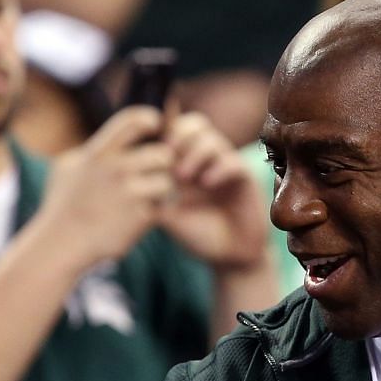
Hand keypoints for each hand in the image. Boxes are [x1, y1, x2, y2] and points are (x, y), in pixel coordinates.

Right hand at [37, 104, 175, 267]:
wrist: (61, 244)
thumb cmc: (61, 206)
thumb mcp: (66, 168)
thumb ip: (90, 152)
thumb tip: (105, 142)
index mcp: (98, 152)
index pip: (133, 120)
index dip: (150, 118)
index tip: (155, 125)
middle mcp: (116, 169)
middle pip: (163, 154)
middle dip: (164, 163)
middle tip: (158, 171)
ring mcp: (129, 194)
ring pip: (168, 181)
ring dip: (165, 188)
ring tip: (153, 194)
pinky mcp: (140, 218)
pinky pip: (165, 206)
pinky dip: (161, 209)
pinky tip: (148, 212)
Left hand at [157, 110, 269, 272]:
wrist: (229, 256)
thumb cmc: (198, 235)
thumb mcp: (168, 216)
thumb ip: (154, 196)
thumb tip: (136, 176)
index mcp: (186, 162)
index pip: (175, 129)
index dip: (164, 132)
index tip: (152, 151)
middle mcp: (207, 159)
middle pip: (195, 123)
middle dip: (180, 136)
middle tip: (168, 156)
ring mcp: (226, 166)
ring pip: (212, 139)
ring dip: (195, 153)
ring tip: (183, 178)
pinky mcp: (244, 178)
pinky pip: (232, 161)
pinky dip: (218, 168)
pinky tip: (207, 184)